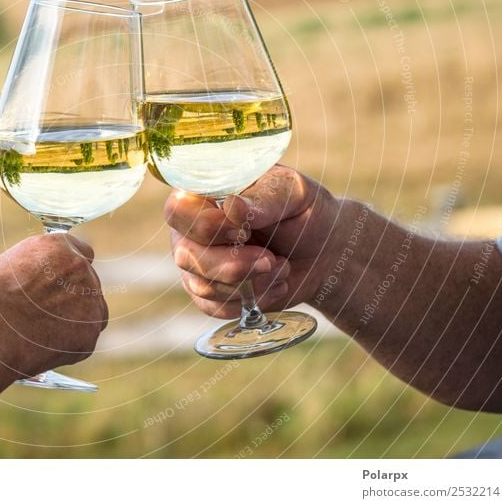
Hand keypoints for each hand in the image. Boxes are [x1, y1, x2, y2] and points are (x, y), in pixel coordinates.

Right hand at [0, 234, 107, 377]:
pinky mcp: (90, 332)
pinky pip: (85, 339)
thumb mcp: (11, 267)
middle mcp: (81, 268)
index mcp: (59, 246)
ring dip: (74, 323)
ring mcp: (91, 301)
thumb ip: (38, 270)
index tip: (60, 285)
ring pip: (91, 313)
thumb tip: (45, 282)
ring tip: (40, 333)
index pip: (82, 253)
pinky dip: (69, 347)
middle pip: (88, 285)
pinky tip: (43, 347)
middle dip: (71, 300)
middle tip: (44, 317)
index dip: (68, 272)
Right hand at [165, 165, 340, 318]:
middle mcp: (190, 229)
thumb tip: (232, 206)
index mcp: (203, 193)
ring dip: (249, 283)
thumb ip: (264, 198)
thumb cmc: (304, 212)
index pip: (177, 210)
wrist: (324, 252)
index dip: (206, 226)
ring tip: (281, 267)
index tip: (244, 230)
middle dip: (232, 265)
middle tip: (271, 259)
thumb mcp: (293, 194)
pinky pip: (215, 307)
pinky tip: (275, 285)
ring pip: (201, 285)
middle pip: (185, 255)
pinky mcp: (209, 292)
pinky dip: (251, 301)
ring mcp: (196, 262)